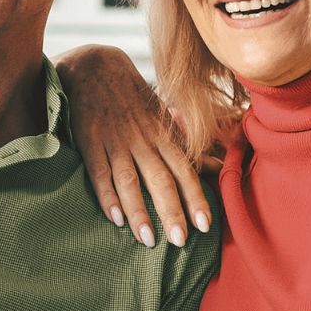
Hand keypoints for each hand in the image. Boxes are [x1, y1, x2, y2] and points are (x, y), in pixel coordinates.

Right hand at [55, 45, 209, 248]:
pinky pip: (100, 173)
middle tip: (180, 241)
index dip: (196, 198)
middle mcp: (143, 140)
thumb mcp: (166, 118)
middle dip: (172, 211)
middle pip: (160, 180)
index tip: (205, 225)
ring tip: (148, 240)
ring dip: (139, 211)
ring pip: (130, 181)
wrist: (97, 68)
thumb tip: (218, 166)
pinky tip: (115, 219)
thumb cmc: (136, 99)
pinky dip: (107, 197)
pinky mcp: (91, 143)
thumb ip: (188, 146)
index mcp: (164, 135)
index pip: (185, 171)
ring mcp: (116, 142)